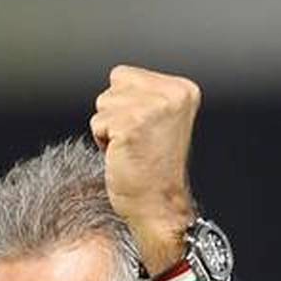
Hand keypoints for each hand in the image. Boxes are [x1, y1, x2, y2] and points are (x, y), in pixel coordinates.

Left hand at [89, 65, 200, 274]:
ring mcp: (152, 108)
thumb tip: (116, 81)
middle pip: (112, 86)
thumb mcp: (160, 119)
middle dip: (115, 114)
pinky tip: (123, 155)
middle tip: (136, 142)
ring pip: (103, 104)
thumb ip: (145, 95)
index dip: (125, 105)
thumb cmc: (154, 170)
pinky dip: (102, 141)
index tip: (144, 132)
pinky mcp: (131, 125)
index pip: (124, 75)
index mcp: (183, 89)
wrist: (159, 205)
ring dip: (108, 128)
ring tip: (130, 148)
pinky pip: (97, 123)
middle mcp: (172, 94)